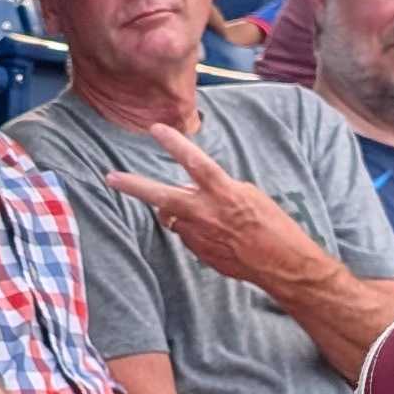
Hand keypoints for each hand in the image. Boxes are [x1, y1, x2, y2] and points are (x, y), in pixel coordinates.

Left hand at [99, 128, 335, 292]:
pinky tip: (218, 235)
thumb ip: (215, 188)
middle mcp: (206, 213)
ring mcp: (199, 235)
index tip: (155, 129)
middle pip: (161, 196)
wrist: (282, 265)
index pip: (193, 161)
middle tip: (111, 177)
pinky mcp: (198, 253)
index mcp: (223, 192)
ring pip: (173, 216)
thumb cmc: (272, 225)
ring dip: (178, 210)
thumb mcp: (248, 195)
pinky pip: (187, 235)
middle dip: (134, 186)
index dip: (174, 143)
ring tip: (209, 215)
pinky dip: (194, 229)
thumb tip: (191, 187)